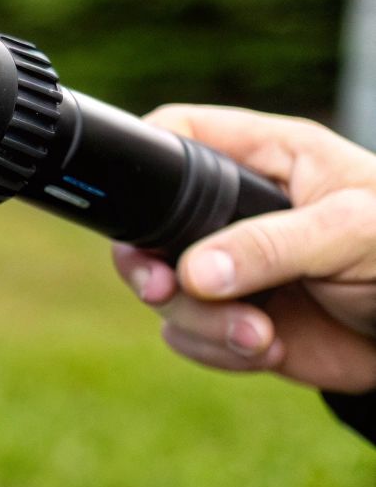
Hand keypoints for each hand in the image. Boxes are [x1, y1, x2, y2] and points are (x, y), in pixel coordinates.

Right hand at [114, 105, 375, 392]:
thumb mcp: (349, 235)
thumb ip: (270, 246)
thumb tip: (193, 273)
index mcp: (267, 160)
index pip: (182, 136)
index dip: (148, 160)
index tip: (136, 210)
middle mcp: (236, 211)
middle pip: (152, 227)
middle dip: (151, 266)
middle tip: (165, 289)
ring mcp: (230, 268)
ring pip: (165, 291)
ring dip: (201, 323)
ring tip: (259, 337)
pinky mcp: (232, 318)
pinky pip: (188, 335)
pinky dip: (217, 350)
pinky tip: (267, 348)